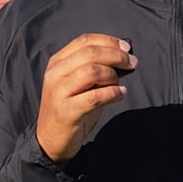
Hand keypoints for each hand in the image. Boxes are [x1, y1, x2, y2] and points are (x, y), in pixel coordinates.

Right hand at [35, 34, 135, 166]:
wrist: (50, 140)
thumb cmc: (70, 108)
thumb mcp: (76, 83)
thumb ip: (92, 67)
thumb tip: (122, 56)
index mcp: (57, 62)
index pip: (84, 41)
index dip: (108, 41)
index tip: (126, 48)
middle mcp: (55, 74)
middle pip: (90, 53)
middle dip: (116, 56)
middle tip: (132, 63)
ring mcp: (58, 92)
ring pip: (92, 71)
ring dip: (113, 75)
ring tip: (119, 83)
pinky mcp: (66, 111)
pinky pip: (95, 97)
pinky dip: (113, 93)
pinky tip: (120, 94)